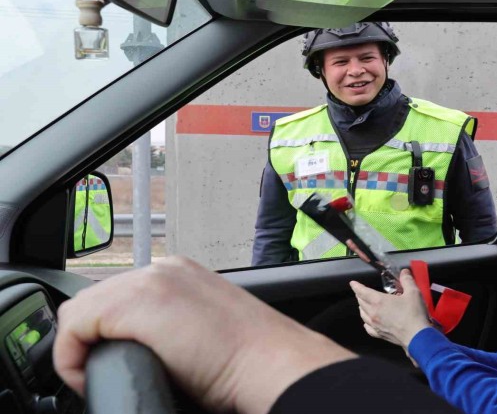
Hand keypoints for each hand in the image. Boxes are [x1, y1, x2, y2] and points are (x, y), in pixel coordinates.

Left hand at [53, 256, 354, 413]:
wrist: (274, 363)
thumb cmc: (252, 361)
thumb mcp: (205, 332)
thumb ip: (175, 328)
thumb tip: (151, 351)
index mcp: (182, 274)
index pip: (119, 296)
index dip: (108, 332)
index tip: (116, 360)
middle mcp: (165, 270)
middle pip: (98, 299)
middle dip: (93, 338)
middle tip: (107, 372)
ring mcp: (151, 282)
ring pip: (82, 311)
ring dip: (82, 347)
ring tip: (100, 376)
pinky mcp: (137, 303)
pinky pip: (74, 327)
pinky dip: (72, 357)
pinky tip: (92, 377)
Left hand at [349, 269, 431, 348]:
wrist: (417, 337)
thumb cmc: (414, 313)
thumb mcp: (413, 293)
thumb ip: (407, 281)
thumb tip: (404, 272)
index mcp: (379, 301)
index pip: (362, 292)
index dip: (356, 286)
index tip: (352, 283)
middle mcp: (373, 313)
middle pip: (361, 302)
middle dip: (360, 295)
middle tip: (361, 292)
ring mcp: (375, 325)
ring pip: (363, 314)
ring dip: (361, 307)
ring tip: (363, 304)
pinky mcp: (379, 334)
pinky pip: (368, 327)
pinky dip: (366, 322)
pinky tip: (367, 322)